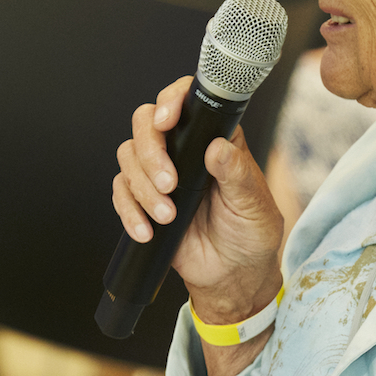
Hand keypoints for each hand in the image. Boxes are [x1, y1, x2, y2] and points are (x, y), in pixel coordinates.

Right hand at [113, 76, 283, 325]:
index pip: (187, 101)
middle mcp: (184, 149)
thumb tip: (218, 148)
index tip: (167, 120)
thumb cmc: (250, 233)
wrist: (232, 275)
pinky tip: (147, 230)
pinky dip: (129, 211)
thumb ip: (238, 175)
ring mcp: (160, 172)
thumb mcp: (254, 204)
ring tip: (167, 215)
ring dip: (143, 187)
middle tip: (169, 182)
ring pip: (129, 156)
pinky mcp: (143, 200)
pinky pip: (121, 193)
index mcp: (214, 138)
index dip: (171, 100)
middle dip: (151, 150)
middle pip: (146, 123)